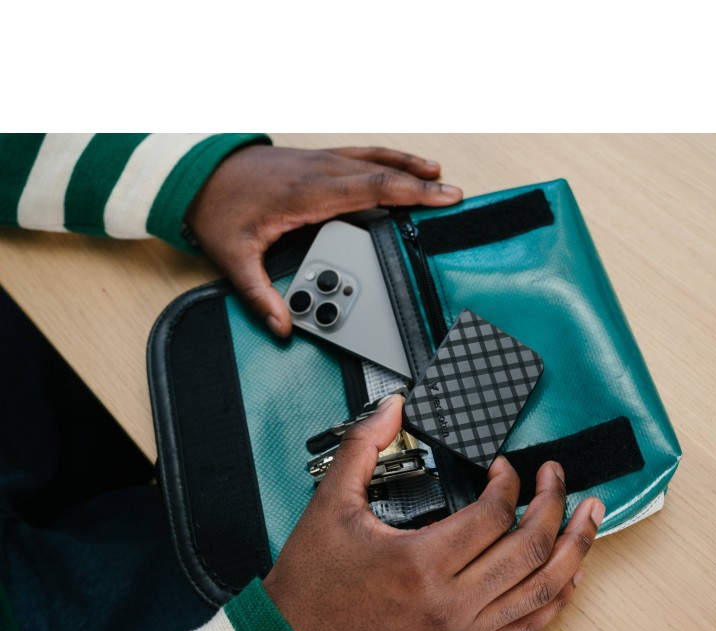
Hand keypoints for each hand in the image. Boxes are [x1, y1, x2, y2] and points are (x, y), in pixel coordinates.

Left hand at [185, 145, 462, 336]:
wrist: (198, 172)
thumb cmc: (218, 208)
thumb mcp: (233, 258)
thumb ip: (259, 295)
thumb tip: (282, 327)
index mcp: (307, 193)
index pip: (370, 189)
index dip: (408, 192)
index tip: (439, 197)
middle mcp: (319, 171)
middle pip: (381, 171)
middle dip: (421, 182)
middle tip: (454, 195)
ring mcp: (319, 160)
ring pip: (374, 156)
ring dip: (408, 163)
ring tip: (438, 173)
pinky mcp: (316, 160)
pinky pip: (361, 155)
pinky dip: (387, 158)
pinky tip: (400, 165)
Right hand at [262, 394, 604, 630]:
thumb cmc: (312, 587)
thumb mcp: (330, 506)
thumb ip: (363, 448)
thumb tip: (392, 409)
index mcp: (419, 564)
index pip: (493, 514)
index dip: (509, 481)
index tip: (504, 467)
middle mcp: (450, 603)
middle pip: (531, 548)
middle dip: (554, 503)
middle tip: (557, 477)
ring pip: (543, 590)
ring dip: (576, 549)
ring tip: (591, 517)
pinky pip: (529, 625)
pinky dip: (557, 596)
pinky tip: (569, 574)